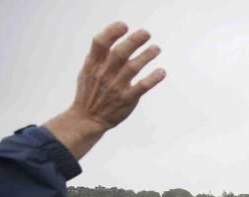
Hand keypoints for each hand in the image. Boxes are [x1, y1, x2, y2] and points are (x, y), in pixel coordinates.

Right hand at [45, 22, 165, 160]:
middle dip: (134, 41)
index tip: (124, 26)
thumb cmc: (90, 92)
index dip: (112, 32)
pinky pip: (142, 87)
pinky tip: (161, 72)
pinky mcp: (127, 99)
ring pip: (133, 68)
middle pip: (119, 53)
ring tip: (156, 48)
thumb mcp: (87, 71)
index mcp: (93, 65)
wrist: (87, 118)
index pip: (100, 43)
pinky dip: (153, 78)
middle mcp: (104, 74)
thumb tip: (111, 38)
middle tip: (146, 33)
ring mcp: (116, 87)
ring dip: (146, 56)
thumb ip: (98, 56)